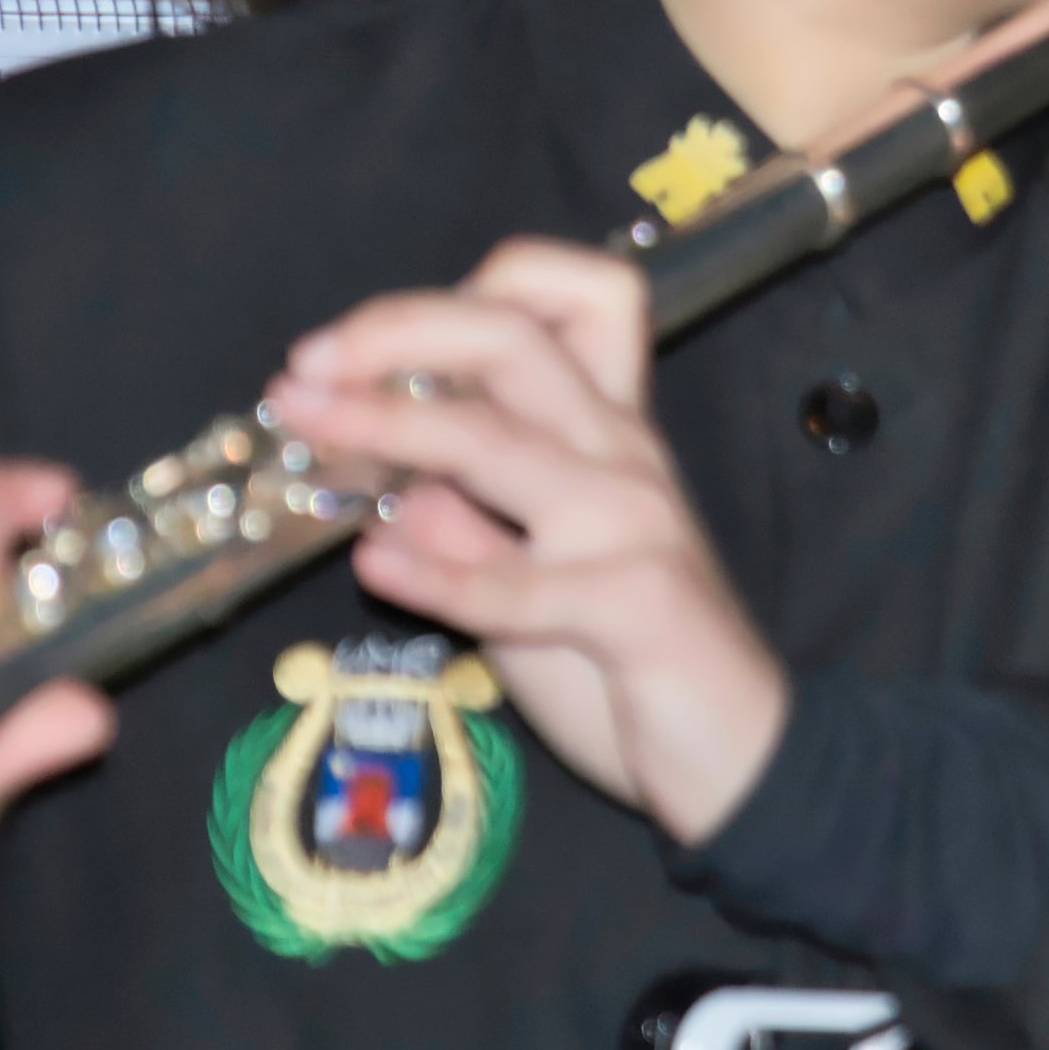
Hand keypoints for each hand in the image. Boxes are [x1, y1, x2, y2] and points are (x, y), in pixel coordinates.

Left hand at [256, 239, 790, 847]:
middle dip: (397, 329)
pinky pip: (518, 583)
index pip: (571, 299)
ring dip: (385, 423)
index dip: (464, 291)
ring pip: (497, 438)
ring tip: (307, 427)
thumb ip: (465, 528)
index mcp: (604, 429)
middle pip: (513, 336)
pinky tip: (373, 570)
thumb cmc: (632, 664)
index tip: (363, 341)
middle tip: (307, 361)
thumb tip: (383, 490)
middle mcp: (620, 453)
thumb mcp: (527, 584)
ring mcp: (631, 522)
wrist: (741, 758)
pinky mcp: (635, 603)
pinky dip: (436, 575)